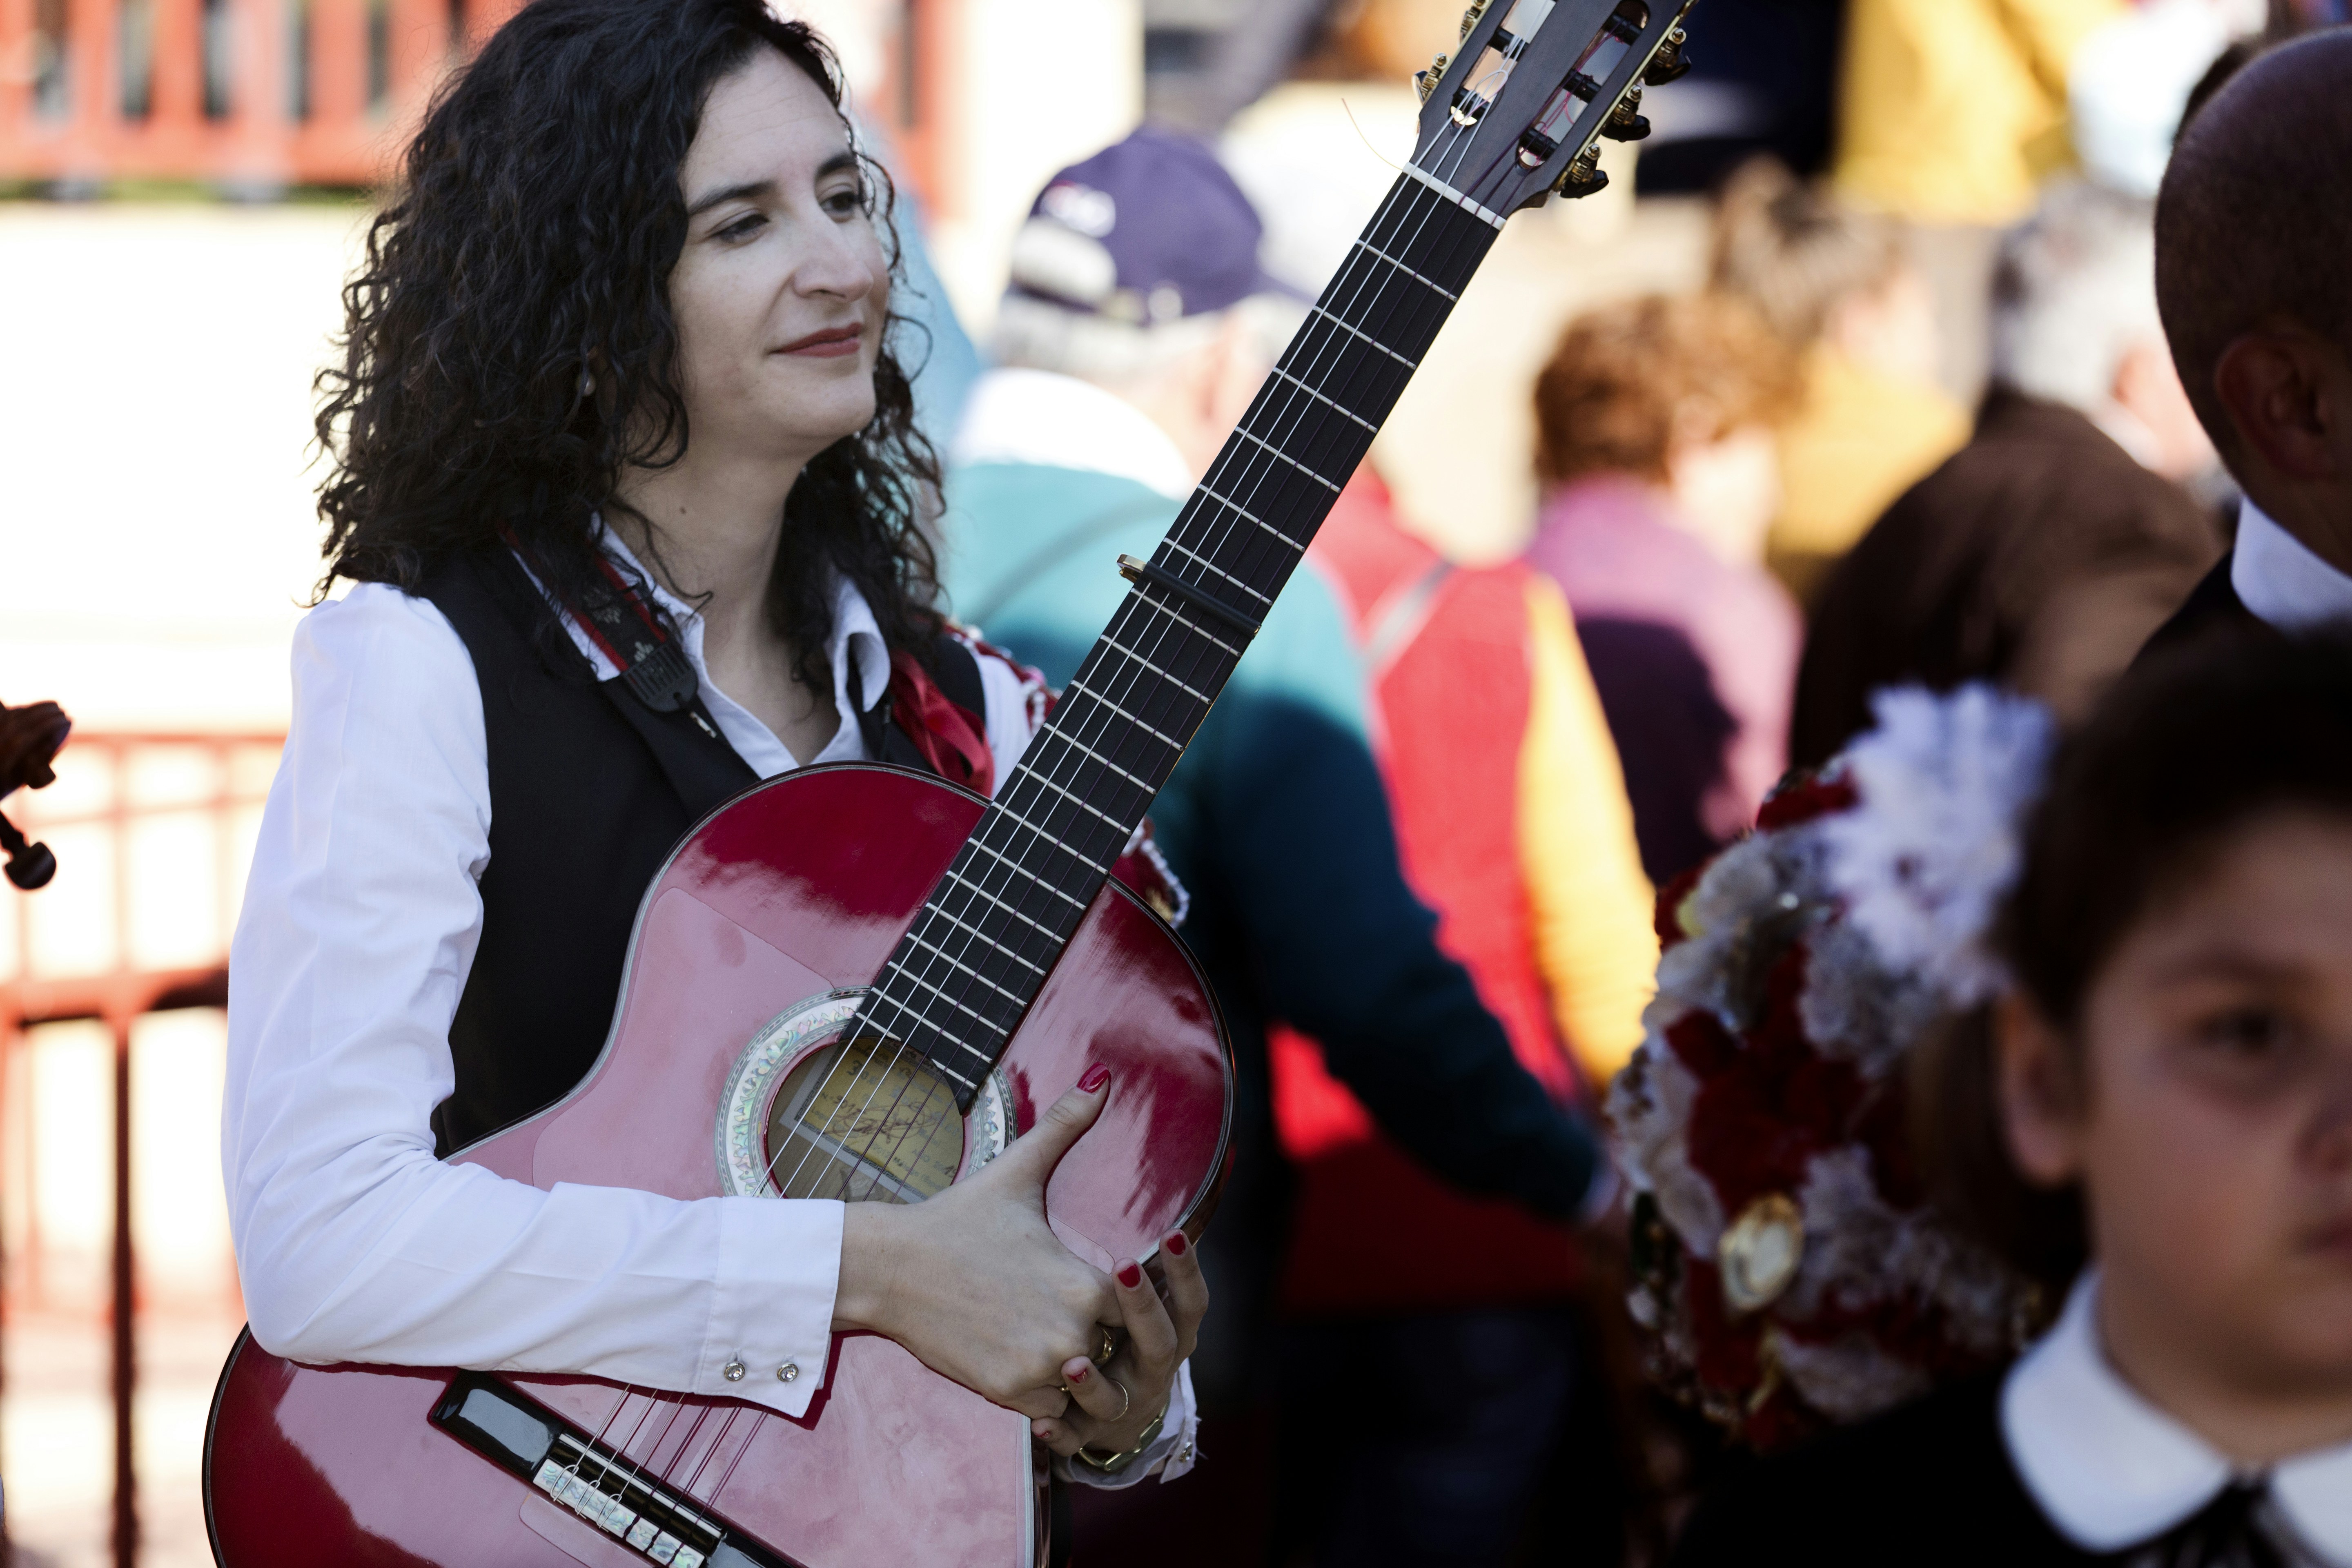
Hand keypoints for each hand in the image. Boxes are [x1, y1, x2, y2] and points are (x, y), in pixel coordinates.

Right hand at [832, 1067, 1119, 1419]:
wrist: (890, 1265)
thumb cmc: (959, 1218)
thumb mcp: (1018, 1170)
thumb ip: (1067, 1124)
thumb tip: (1104, 1077)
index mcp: (1087, 1281)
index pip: (1137, 1307)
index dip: (1121, 1299)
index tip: (1095, 1288)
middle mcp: (1072, 1330)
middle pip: (1114, 1350)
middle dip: (1099, 1338)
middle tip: (1062, 1315)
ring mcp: (1039, 1367)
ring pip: (1085, 1386)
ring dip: (1075, 1372)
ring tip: (1043, 1337)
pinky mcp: (1007, 1393)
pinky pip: (1051, 1409)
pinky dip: (1043, 1394)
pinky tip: (1017, 1356)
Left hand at [1028, 1226, 1207, 1460]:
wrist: (1104, 1406)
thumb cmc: (1115, 1327)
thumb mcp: (1131, 1292)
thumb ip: (1136, 1243)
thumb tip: (1123, 1159)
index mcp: (1172, 1329)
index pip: (1190, 1300)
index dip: (1187, 1269)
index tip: (1173, 1231)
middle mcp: (1153, 1369)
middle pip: (1160, 1343)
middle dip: (1144, 1307)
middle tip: (1124, 1269)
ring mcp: (1122, 1404)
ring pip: (1116, 1399)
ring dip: (1095, 1383)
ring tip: (1073, 1363)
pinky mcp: (1085, 1432)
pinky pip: (1072, 1436)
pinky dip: (1057, 1432)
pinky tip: (1038, 1422)